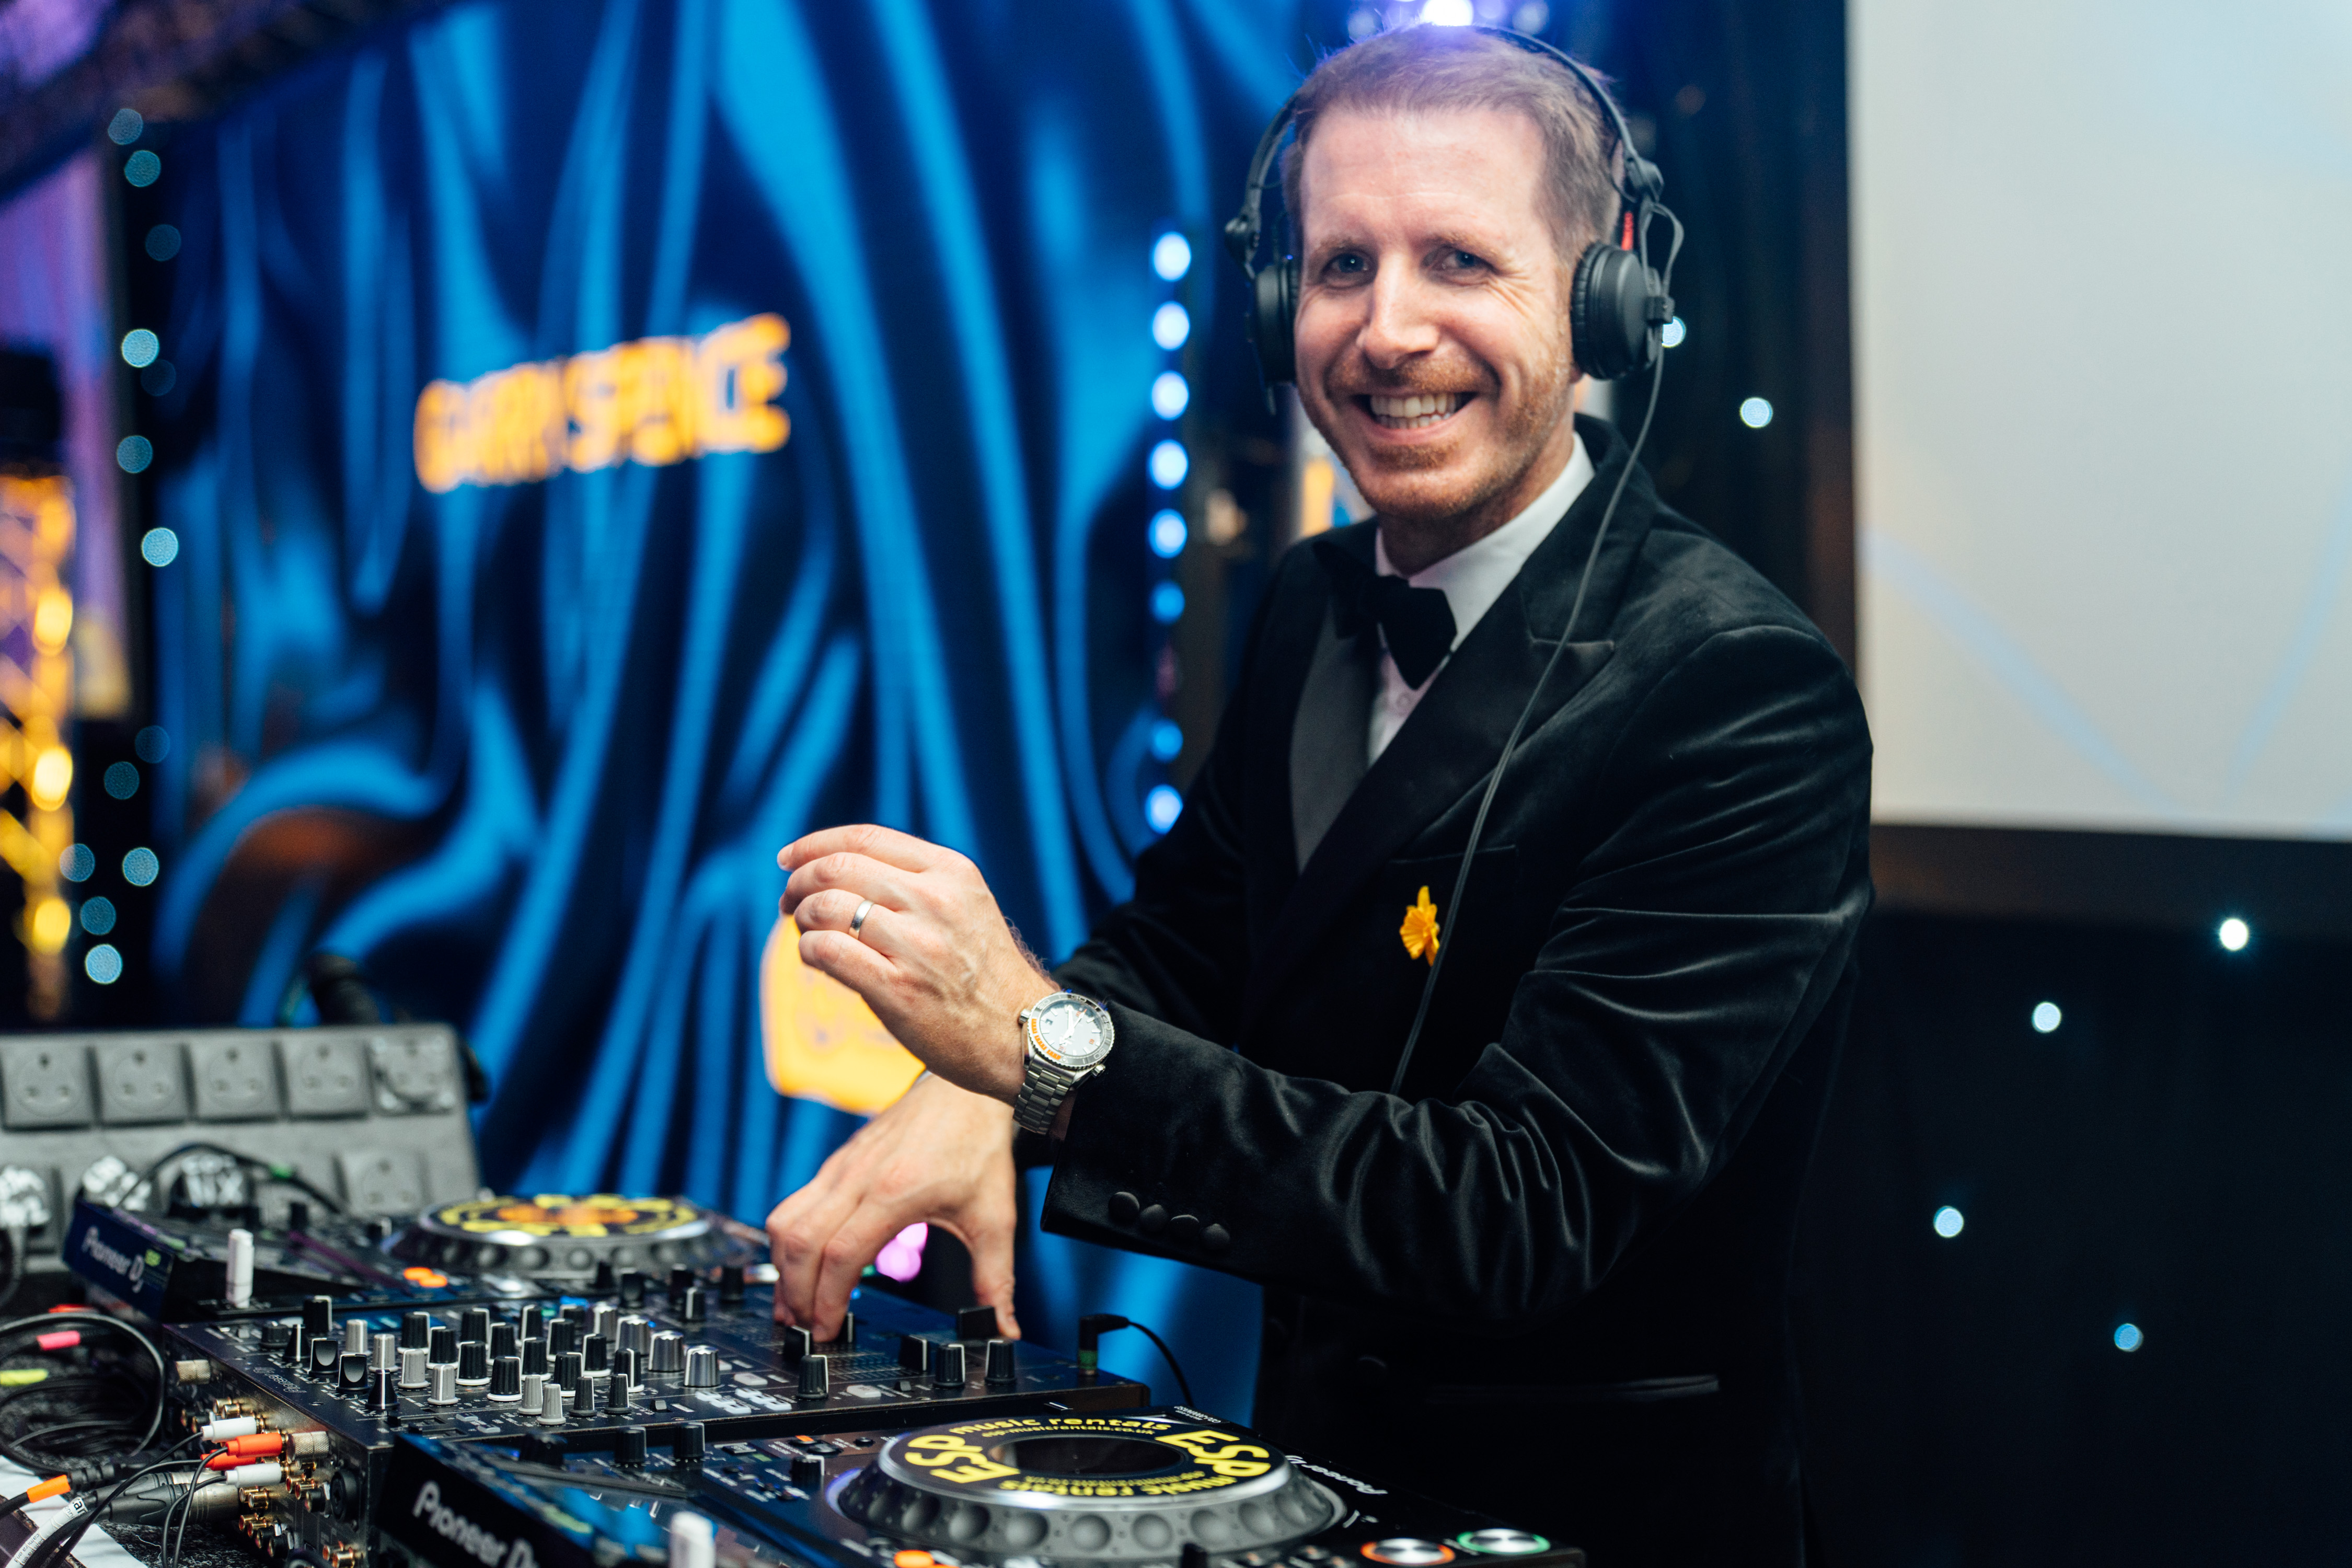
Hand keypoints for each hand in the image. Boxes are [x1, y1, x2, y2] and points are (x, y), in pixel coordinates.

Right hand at [764, 1072, 1021, 1338]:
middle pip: (802, 1243)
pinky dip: (789, 1241)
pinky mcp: (836, 1163)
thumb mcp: (994, 1218)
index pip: (840, 1255)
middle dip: (795, 1294)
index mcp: (895, 1192)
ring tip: (792, 1304)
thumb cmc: (976, 1144)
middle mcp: (857, 1178)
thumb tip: (1003, 1327)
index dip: (826, 1299)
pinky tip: (800, 1265)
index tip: (827, 1330)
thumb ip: (995, 1279)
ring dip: (783, 1267)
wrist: (963, 1090)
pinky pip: (795, 1206)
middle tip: (804, 1328)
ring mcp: (841, 1168)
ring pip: (786, 1222)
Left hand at [779, 825, 1054, 1100]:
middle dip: (799, 882)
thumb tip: (836, 873)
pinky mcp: (897, 989)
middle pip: (838, 868)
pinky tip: (815, 959)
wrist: (1021, 1034)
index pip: (866, 838)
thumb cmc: (982, 974)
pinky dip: (808, 950)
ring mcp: (917, 945)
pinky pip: (827, 951)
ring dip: (801, 918)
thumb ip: (914, 883)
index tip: (789, 859)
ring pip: (827, 907)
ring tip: (806, 933)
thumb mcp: (965, 907)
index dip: (815, 845)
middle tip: (789, 902)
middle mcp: (935, 901)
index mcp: (951, 872)